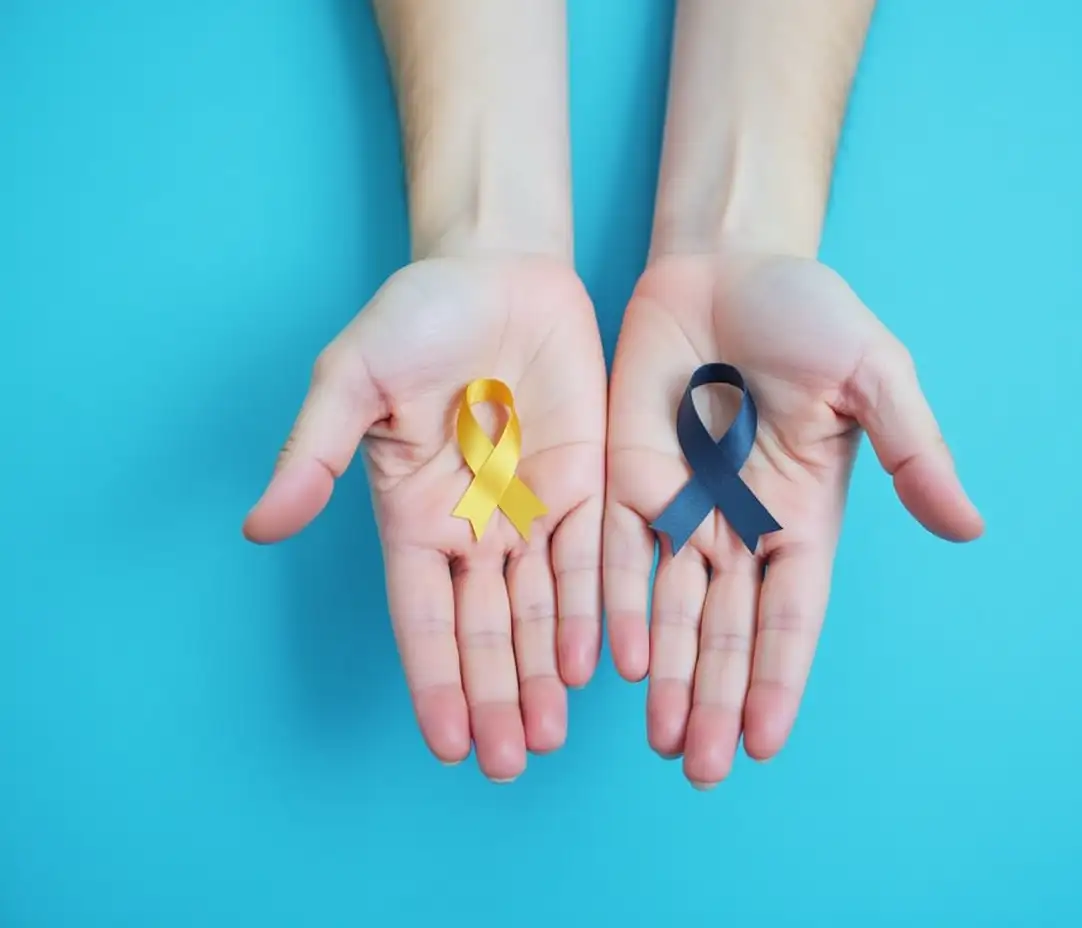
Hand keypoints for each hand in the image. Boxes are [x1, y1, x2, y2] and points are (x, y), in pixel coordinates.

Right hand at [244, 255, 605, 781]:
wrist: (499, 270)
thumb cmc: (416, 318)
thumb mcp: (352, 378)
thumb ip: (314, 452)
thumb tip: (259, 527)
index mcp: (414, 516)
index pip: (422, 617)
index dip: (435, 679)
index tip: (449, 743)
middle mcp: (474, 528)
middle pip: (485, 630)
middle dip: (496, 696)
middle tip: (509, 761)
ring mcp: (533, 510)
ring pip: (541, 610)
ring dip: (544, 673)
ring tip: (549, 735)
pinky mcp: (587, 484)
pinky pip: (592, 558)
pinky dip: (595, 610)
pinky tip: (597, 662)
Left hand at [604, 253, 982, 787]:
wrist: (726, 264)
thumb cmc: (808, 315)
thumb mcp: (874, 375)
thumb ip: (914, 451)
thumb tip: (970, 528)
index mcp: (802, 515)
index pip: (789, 615)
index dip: (776, 677)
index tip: (761, 741)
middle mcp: (738, 526)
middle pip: (724, 630)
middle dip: (713, 697)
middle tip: (699, 766)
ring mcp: (680, 506)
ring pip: (668, 609)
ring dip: (664, 674)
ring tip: (659, 738)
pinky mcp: (625, 479)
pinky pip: (617, 555)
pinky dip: (615, 608)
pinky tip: (612, 662)